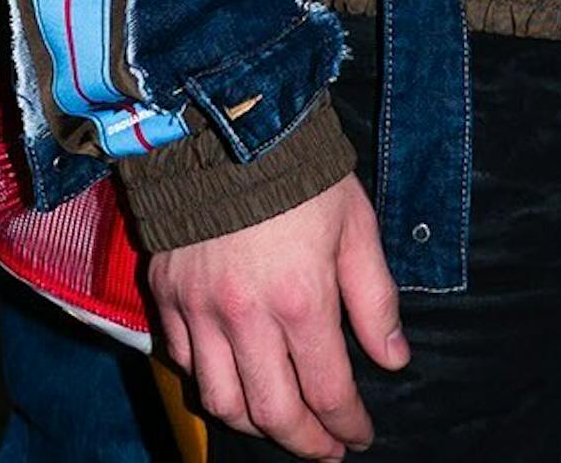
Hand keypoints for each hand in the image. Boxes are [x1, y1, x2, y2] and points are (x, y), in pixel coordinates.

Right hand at [150, 175, 405, 459]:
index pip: (328, 390)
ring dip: (255, 425)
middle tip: (325, 449)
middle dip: (304, 442)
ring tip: (282, 423)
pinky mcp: (167, 299)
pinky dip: (210, 383)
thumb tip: (393, 359)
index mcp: (300, 299)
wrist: (230, 129)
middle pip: (271, 414)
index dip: (348, 424)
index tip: (360, 435)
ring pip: (222, 402)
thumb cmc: (304, 175)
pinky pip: (184, 365)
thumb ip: (374, 299)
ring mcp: (199, 312)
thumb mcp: (357, 227)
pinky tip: (234, 378)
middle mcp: (245, 317)